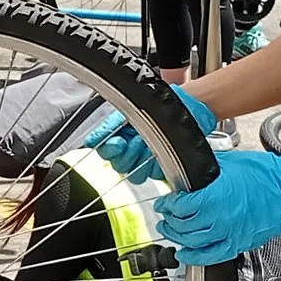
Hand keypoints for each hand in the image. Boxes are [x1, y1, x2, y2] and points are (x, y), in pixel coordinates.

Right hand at [84, 90, 216, 181]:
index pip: (104, 151)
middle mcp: (130, 150)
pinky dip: (154, 166)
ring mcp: (145, 160)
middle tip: (136, 140)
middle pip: (117, 165)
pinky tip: (159, 153)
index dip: (109, 150)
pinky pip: (151, 176)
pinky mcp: (160, 168)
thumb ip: (108, 126)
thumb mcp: (130, 110)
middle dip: (127, 153)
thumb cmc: (161, 105)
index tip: (117, 143)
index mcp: (119, 136)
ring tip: (149, 144)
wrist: (188, 108)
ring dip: (140, 158)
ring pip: (133, 174)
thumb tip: (92, 140)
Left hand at [153, 148, 280, 265]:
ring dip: (178, 237)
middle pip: (184, 226)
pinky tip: (185, 254)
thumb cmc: (265, 174)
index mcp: (215, 196)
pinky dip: (195, 257)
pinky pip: (212, 256)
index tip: (166, 202)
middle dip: (170, 221)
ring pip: (194, 242)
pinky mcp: (239, 243)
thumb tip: (188, 172)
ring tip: (171, 231)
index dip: (169, 205)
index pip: (182, 206)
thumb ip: (205, 170)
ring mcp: (230, 233)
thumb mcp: (228, 163)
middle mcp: (220, 218)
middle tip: (165, 216)